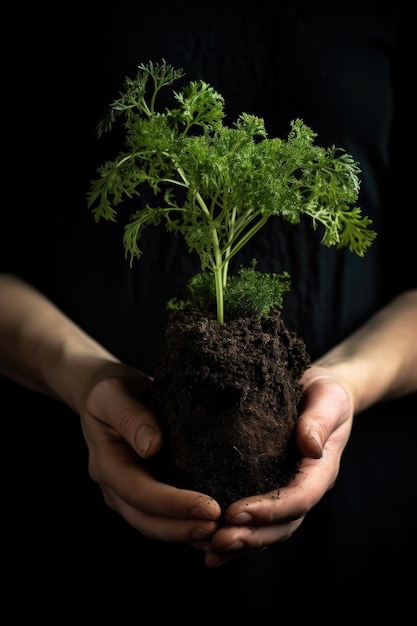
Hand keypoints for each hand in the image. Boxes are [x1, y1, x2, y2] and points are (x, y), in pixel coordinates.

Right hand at [80, 363, 220, 541]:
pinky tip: (215, 528)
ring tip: (222, 534)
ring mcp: (128, 494)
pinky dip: (187, 526)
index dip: (174, 505)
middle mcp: (116, 487)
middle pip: (147, 521)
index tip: (209, 508)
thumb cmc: (110, 391)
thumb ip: (131, 417)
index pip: (140, 493)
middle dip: (184, 529)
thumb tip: (152, 447)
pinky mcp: (145, 492)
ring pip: (156, 526)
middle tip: (221, 528)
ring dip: (187, 534)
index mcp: (107, 465)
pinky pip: (165, 518)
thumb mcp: (113, 394)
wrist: (106, 394)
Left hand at [195, 365, 352, 567]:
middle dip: (251, 536)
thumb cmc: (325, 393)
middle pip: (282, 525)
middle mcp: (304, 487)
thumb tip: (310, 448)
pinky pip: (254, 519)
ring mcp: (286, 490)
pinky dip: (235, 534)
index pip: (298, 498)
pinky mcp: (269, 487)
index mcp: (319, 469)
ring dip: (241, 543)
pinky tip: (207, 546)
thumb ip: (319, 422)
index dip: (269, 510)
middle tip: (217, 541)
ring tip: (209, 550)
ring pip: (268, 530)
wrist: (318, 391)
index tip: (236, 513)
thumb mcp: (328, 398)